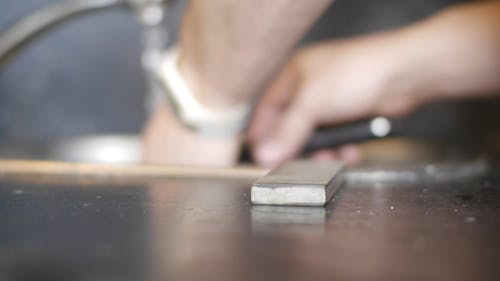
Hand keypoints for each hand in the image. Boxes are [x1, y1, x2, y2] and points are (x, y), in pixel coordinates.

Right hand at [247, 34, 418, 166]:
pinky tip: (349, 151)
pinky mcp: (351, 112)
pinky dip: (341, 147)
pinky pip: (337, 136)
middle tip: (296, 164)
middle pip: (292, 125)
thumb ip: (287, 132)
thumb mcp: (312, 103)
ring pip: (316, 134)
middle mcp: (310, 87)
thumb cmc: (357, 74)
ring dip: (323, 150)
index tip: (260, 157)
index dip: (262, 133)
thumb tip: (264, 155)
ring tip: (330, 158)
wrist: (405, 75)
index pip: (267, 108)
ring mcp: (332, 100)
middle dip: (297, 146)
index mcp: (294, 75)